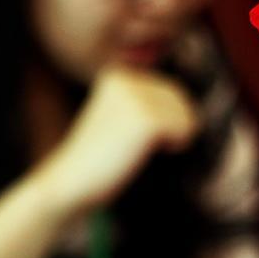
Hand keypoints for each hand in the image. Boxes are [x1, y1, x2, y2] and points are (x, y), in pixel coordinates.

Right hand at [38, 66, 199, 216]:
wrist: (71, 182)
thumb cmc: (100, 157)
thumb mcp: (122, 115)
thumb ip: (148, 101)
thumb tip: (187, 101)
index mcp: (119, 75)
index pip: (171, 91)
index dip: (167, 119)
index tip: (135, 135)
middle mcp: (127, 79)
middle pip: (181, 101)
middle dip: (173, 127)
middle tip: (139, 145)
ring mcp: (136, 98)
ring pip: (186, 115)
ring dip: (174, 137)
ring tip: (139, 148)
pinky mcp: (146, 119)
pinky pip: (186, 129)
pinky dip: (176, 145)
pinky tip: (146, 151)